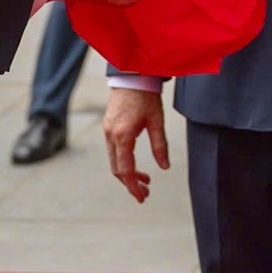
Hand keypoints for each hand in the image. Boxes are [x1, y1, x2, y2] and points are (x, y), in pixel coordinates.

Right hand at [103, 86, 168, 202]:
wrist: (132, 75)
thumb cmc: (146, 96)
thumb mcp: (157, 121)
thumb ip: (160, 146)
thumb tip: (164, 167)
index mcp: (122, 136)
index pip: (125, 170)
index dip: (133, 186)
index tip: (142, 197)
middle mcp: (111, 135)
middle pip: (117, 169)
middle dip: (131, 183)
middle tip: (146, 192)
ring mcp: (107, 131)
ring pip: (114, 161)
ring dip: (127, 173)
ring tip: (145, 179)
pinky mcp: (108, 126)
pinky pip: (113, 151)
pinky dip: (123, 161)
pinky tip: (136, 163)